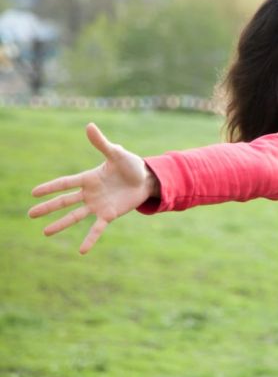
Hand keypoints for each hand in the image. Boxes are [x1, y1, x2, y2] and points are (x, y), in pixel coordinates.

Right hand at [28, 122, 159, 254]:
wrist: (147, 179)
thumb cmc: (131, 164)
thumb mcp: (116, 153)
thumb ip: (101, 143)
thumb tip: (89, 126)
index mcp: (89, 178)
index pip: (66, 183)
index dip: (50, 187)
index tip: (34, 192)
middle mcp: (90, 193)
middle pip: (65, 201)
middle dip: (48, 207)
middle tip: (30, 214)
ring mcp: (98, 205)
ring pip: (75, 216)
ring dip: (61, 224)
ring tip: (45, 233)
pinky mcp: (109, 214)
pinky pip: (97, 228)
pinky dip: (90, 239)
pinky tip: (81, 250)